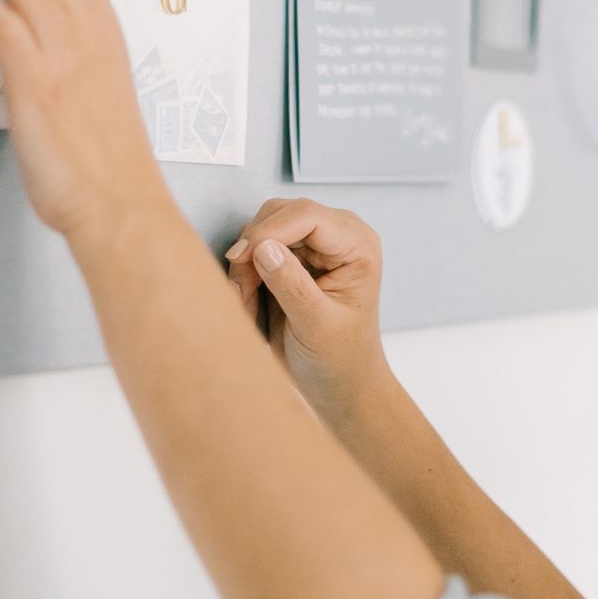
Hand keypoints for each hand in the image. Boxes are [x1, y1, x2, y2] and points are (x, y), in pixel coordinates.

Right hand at [225, 199, 391, 425]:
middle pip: (280, 214)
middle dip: (254, 249)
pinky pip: (259, 246)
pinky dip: (246, 271)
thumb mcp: (315, 325)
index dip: (269, 230)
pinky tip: (248, 301)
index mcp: (357, 245)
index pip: (307, 215)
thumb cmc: (339, 359)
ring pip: (264, 228)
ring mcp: (316, 243)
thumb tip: (262, 247)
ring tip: (245, 302)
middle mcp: (338, 235)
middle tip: (241, 290)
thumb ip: (291, 284)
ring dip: (246, 263)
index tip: (240, 258)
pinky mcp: (296, 254)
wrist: (339, 384)